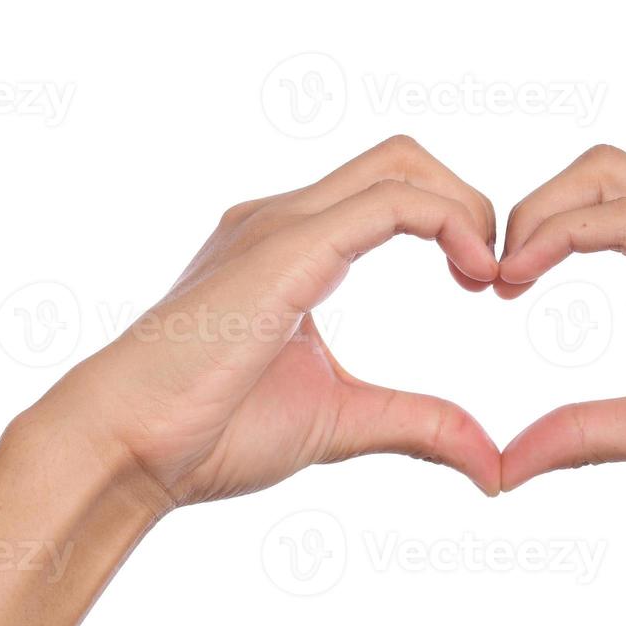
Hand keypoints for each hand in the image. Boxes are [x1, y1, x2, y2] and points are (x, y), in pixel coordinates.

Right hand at [35, 136, 503, 505]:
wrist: (130, 445)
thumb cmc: (212, 434)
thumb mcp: (343, 422)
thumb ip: (417, 425)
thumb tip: (490, 467)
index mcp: (292, 247)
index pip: (391, 190)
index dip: (454, 220)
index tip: (484, 284)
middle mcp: (284, 219)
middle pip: (402, 159)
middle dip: (467, 201)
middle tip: (495, 276)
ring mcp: (282, 224)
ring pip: (400, 164)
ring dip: (465, 207)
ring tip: (488, 276)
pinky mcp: (288, 247)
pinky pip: (390, 202)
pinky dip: (449, 222)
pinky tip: (473, 275)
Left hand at [496, 145, 625, 506]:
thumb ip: (588, 430)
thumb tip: (508, 463)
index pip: (608, 195)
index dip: (542, 224)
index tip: (501, 284)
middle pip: (600, 167)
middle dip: (529, 207)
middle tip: (490, 277)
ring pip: (605, 177)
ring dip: (535, 216)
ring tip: (501, 279)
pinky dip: (563, 235)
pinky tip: (528, 277)